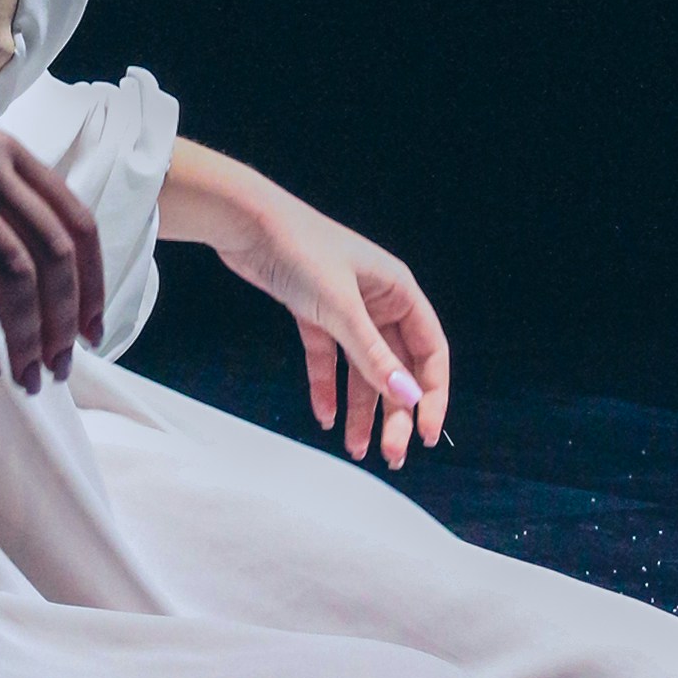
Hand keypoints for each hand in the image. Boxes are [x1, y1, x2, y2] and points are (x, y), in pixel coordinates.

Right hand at [0, 59, 103, 392]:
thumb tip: (25, 257)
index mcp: (3, 148)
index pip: (76, 221)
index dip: (95, 282)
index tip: (95, 330)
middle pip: (54, 253)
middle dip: (66, 320)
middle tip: (60, 367)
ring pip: (12, 271)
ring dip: (28, 334)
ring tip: (27, 377)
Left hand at [222, 184, 448, 467]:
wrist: (246, 223)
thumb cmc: (300, 248)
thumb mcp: (341, 307)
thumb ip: (372, 356)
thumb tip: (408, 397)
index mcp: (398, 291)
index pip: (429, 351)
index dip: (432, 393)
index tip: (425, 432)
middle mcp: (377, 300)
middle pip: (395, 366)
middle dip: (393, 412)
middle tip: (390, 453)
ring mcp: (345, 308)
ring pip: (361, 368)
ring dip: (360, 409)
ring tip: (356, 448)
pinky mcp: (313, 313)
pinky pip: (327, 359)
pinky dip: (326, 387)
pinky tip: (324, 417)